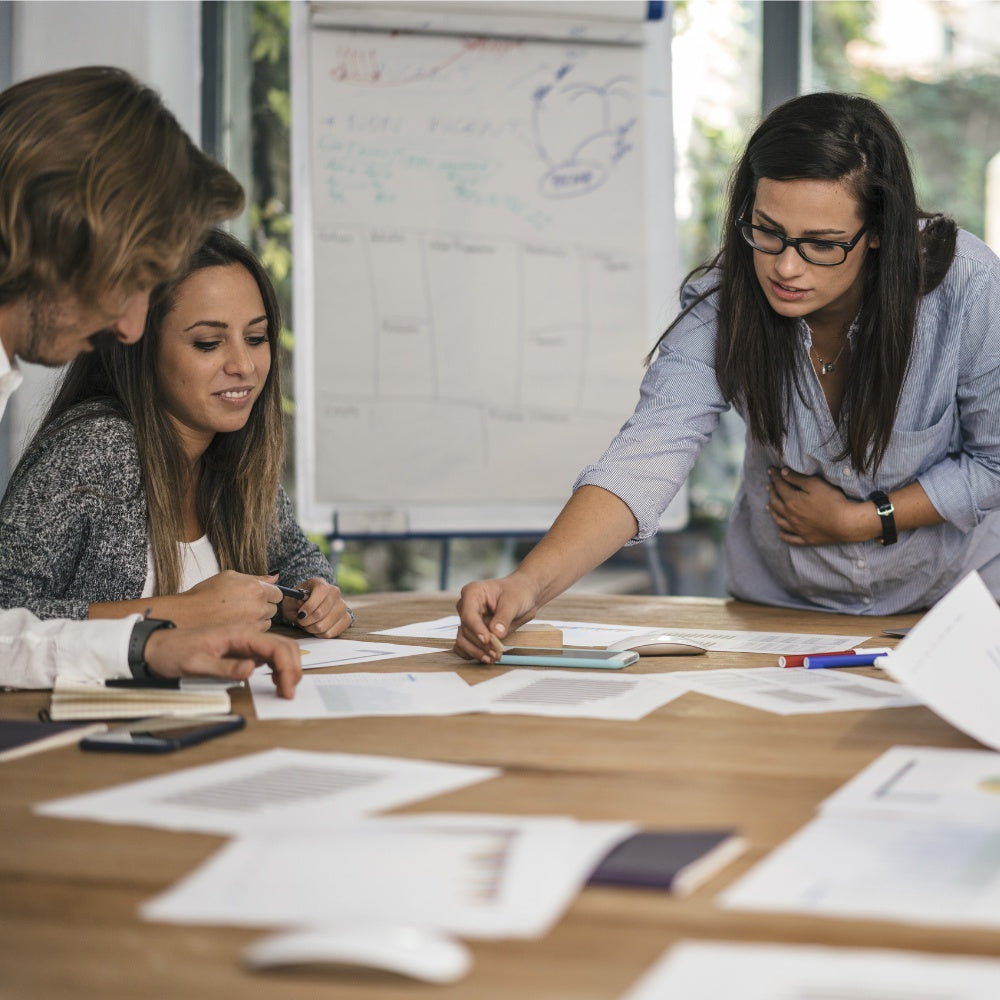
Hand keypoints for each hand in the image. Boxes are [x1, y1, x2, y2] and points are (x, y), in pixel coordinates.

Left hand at [144, 624, 301, 697]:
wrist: (157, 647)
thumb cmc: (174, 652)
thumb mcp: (195, 664)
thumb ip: (225, 667)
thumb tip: (251, 670)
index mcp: (239, 633)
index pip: (276, 647)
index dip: (288, 668)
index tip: (287, 689)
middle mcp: (247, 633)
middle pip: (285, 645)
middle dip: (293, 669)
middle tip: (289, 692)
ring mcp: (246, 640)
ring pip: (281, 649)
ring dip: (289, 667)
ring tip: (285, 688)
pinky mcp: (243, 648)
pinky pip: (270, 654)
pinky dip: (279, 667)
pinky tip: (275, 680)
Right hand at [174, 571, 281, 629]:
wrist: (189, 616)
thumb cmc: (206, 595)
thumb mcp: (230, 576)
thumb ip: (256, 577)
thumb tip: (275, 576)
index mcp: (256, 589)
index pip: (278, 593)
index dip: (269, 594)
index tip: (260, 595)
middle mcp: (259, 607)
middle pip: (274, 608)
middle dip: (264, 606)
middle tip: (246, 605)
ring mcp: (255, 623)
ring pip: (268, 622)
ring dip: (260, 619)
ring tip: (240, 616)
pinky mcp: (248, 637)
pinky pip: (259, 632)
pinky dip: (252, 629)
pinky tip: (238, 625)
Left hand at [283, 579, 352, 637]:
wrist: (311, 606)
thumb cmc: (299, 602)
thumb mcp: (291, 599)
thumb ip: (294, 601)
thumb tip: (301, 604)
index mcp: (321, 584)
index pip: (320, 594)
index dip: (308, 607)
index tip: (300, 615)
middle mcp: (335, 592)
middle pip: (320, 613)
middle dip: (306, 621)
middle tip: (301, 621)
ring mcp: (343, 606)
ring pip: (324, 626)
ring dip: (312, 629)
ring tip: (308, 625)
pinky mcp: (346, 619)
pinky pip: (330, 633)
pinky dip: (320, 634)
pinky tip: (316, 628)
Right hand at [454, 574, 541, 663]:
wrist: (522, 596)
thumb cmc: (517, 592)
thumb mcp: (514, 602)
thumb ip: (504, 618)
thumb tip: (496, 634)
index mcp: (473, 592)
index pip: (469, 614)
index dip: (476, 629)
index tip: (487, 640)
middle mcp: (466, 606)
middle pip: (465, 630)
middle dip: (480, 644)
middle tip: (496, 653)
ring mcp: (468, 620)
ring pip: (463, 640)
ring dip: (476, 652)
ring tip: (493, 658)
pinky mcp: (472, 631)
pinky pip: (465, 646)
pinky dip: (474, 653)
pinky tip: (485, 657)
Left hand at [766, 467, 872, 545]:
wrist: (846, 523)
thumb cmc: (832, 501)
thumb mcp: (815, 484)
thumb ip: (797, 478)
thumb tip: (782, 472)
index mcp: (792, 501)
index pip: (779, 486)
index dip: (774, 477)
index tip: (771, 470)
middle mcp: (790, 516)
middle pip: (776, 503)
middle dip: (772, 493)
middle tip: (769, 487)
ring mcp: (797, 529)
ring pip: (779, 520)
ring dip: (772, 512)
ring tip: (768, 506)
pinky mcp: (806, 539)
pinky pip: (790, 538)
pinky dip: (783, 535)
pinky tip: (779, 533)